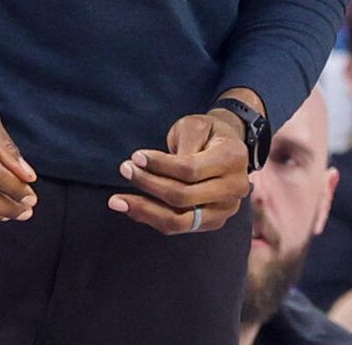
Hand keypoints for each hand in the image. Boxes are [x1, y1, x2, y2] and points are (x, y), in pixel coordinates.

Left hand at [108, 111, 250, 234]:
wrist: (225, 147)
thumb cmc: (207, 132)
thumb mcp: (195, 125)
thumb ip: (182, 145)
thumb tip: (155, 169)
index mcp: (232, 159)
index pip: (190, 170)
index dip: (160, 165)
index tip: (136, 157)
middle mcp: (234, 189)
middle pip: (184, 197)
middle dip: (149, 185)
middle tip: (125, 169)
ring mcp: (224, 210)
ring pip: (180, 220)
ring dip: (146, 210)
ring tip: (118, 201)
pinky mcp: (212, 222)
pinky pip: (178, 226)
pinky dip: (152, 218)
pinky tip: (131, 209)